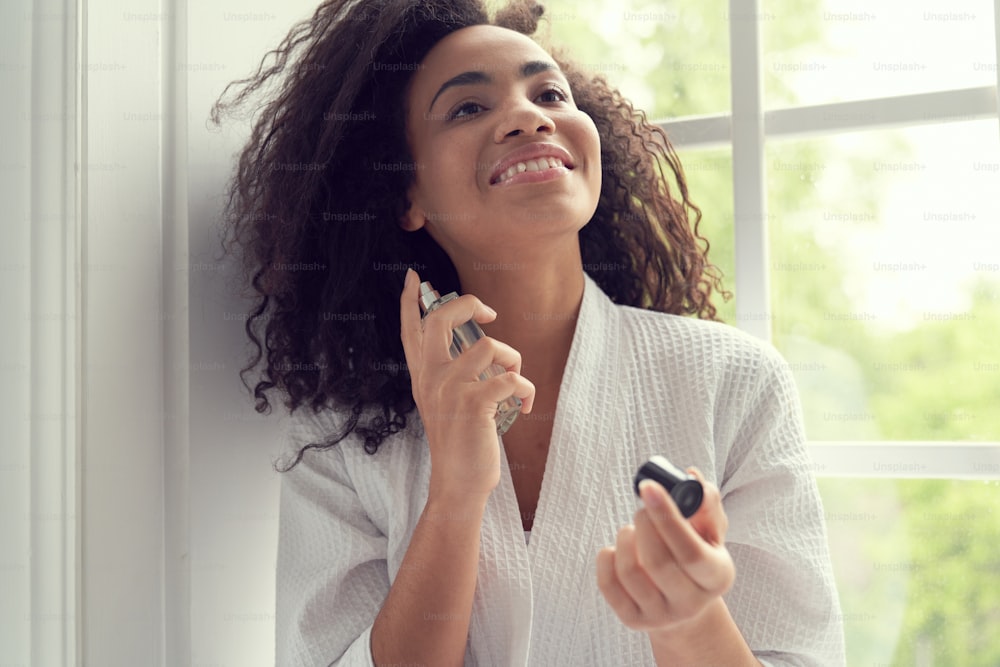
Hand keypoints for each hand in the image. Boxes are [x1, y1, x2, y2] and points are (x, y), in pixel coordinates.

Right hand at [399, 269, 534, 502]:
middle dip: (468, 305)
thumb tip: (473, 346)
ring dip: (511, 357)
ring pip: (487, 346)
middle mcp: (431, 378)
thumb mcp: (443, 404)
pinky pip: (510, 378)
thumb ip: (449, 374)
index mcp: (423, 376)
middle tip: (487, 313)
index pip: (410, 330)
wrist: (458, 483)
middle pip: (441, 318)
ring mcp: (451, 390)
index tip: (412, 276)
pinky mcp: (474, 404)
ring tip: (514, 380)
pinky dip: (526, 389)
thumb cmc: (459, 443)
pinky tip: (526, 405)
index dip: (409, 300)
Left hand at [596, 468, 734, 634]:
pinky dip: (607, 557)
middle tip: (642, 509)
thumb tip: (692, 476)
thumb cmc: (696, 555)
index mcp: (716, 577)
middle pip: (659, 563)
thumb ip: (705, 503)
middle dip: (644, 525)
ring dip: (626, 538)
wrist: (685, 601)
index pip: (691, 551)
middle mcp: (690, 602)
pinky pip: (608, 584)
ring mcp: (660, 615)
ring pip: (631, 572)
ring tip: (632, 529)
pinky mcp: (633, 620)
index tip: (649, 488)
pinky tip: (618, 548)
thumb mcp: (710, 532)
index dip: (667, 517)